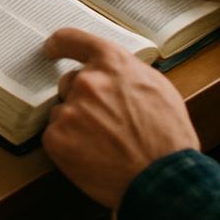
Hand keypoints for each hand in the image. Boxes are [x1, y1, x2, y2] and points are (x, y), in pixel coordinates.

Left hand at [41, 29, 198, 207]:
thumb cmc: (168, 136)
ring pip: (63, 111)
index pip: (71, 39)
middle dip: (82, 98)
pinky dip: (68, 145)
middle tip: (106, 122)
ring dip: (77, 123)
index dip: (59, 44)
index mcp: (111, 63)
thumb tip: (110, 72)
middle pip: (70, 82)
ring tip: (104, 144)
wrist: (163, 180)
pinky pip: (55, 135)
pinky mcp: (57, 138)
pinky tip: (92, 156)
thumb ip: (126, 72)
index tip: (51, 48)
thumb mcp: (157, 87)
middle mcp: (87, 81)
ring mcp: (70, 110)